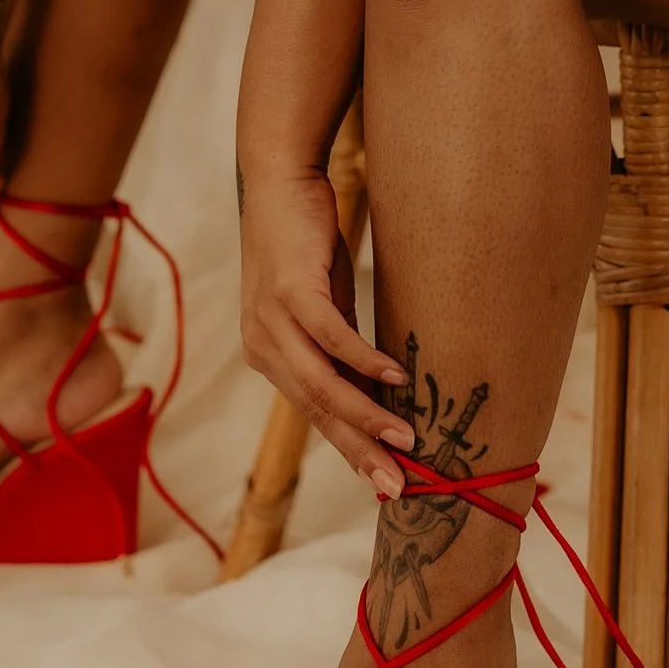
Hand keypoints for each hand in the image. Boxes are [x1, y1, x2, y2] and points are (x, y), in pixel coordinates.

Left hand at [238, 166, 413, 490]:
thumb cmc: (306, 241)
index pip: (314, 414)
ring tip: (405, 441)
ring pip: (323, 385)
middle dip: (360, 452)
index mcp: (270, 355)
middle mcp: (263, 347)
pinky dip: (366, 362)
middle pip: (318, 412)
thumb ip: (339, 345)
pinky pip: (332, 338)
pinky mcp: (291, 292)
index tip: (384, 482)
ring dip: (367, 417)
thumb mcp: (324, 302)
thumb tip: (377, 385)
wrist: (279, 180)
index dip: (350, 450)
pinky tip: (396, 378)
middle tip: (398, 487)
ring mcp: (272, 322)